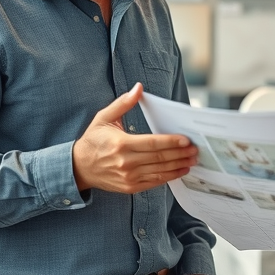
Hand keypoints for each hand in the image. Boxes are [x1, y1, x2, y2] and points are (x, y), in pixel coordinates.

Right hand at [72, 83, 197, 192]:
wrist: (78, 168)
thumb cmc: (93, 141)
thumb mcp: (104, 118)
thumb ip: (123, 103)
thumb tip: (138, 88)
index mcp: (121, 144)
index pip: (152, 143)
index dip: (171, 141)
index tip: (186, 140)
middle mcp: (126, 162)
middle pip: (160, 157)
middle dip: (180, 154)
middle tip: (196, 150)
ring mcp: (128, 177)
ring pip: (160, 171)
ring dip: (179, 166)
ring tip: (193, 160)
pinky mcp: (130, 187)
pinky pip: (154, 182)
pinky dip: (169, 177)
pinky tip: (180, 170)